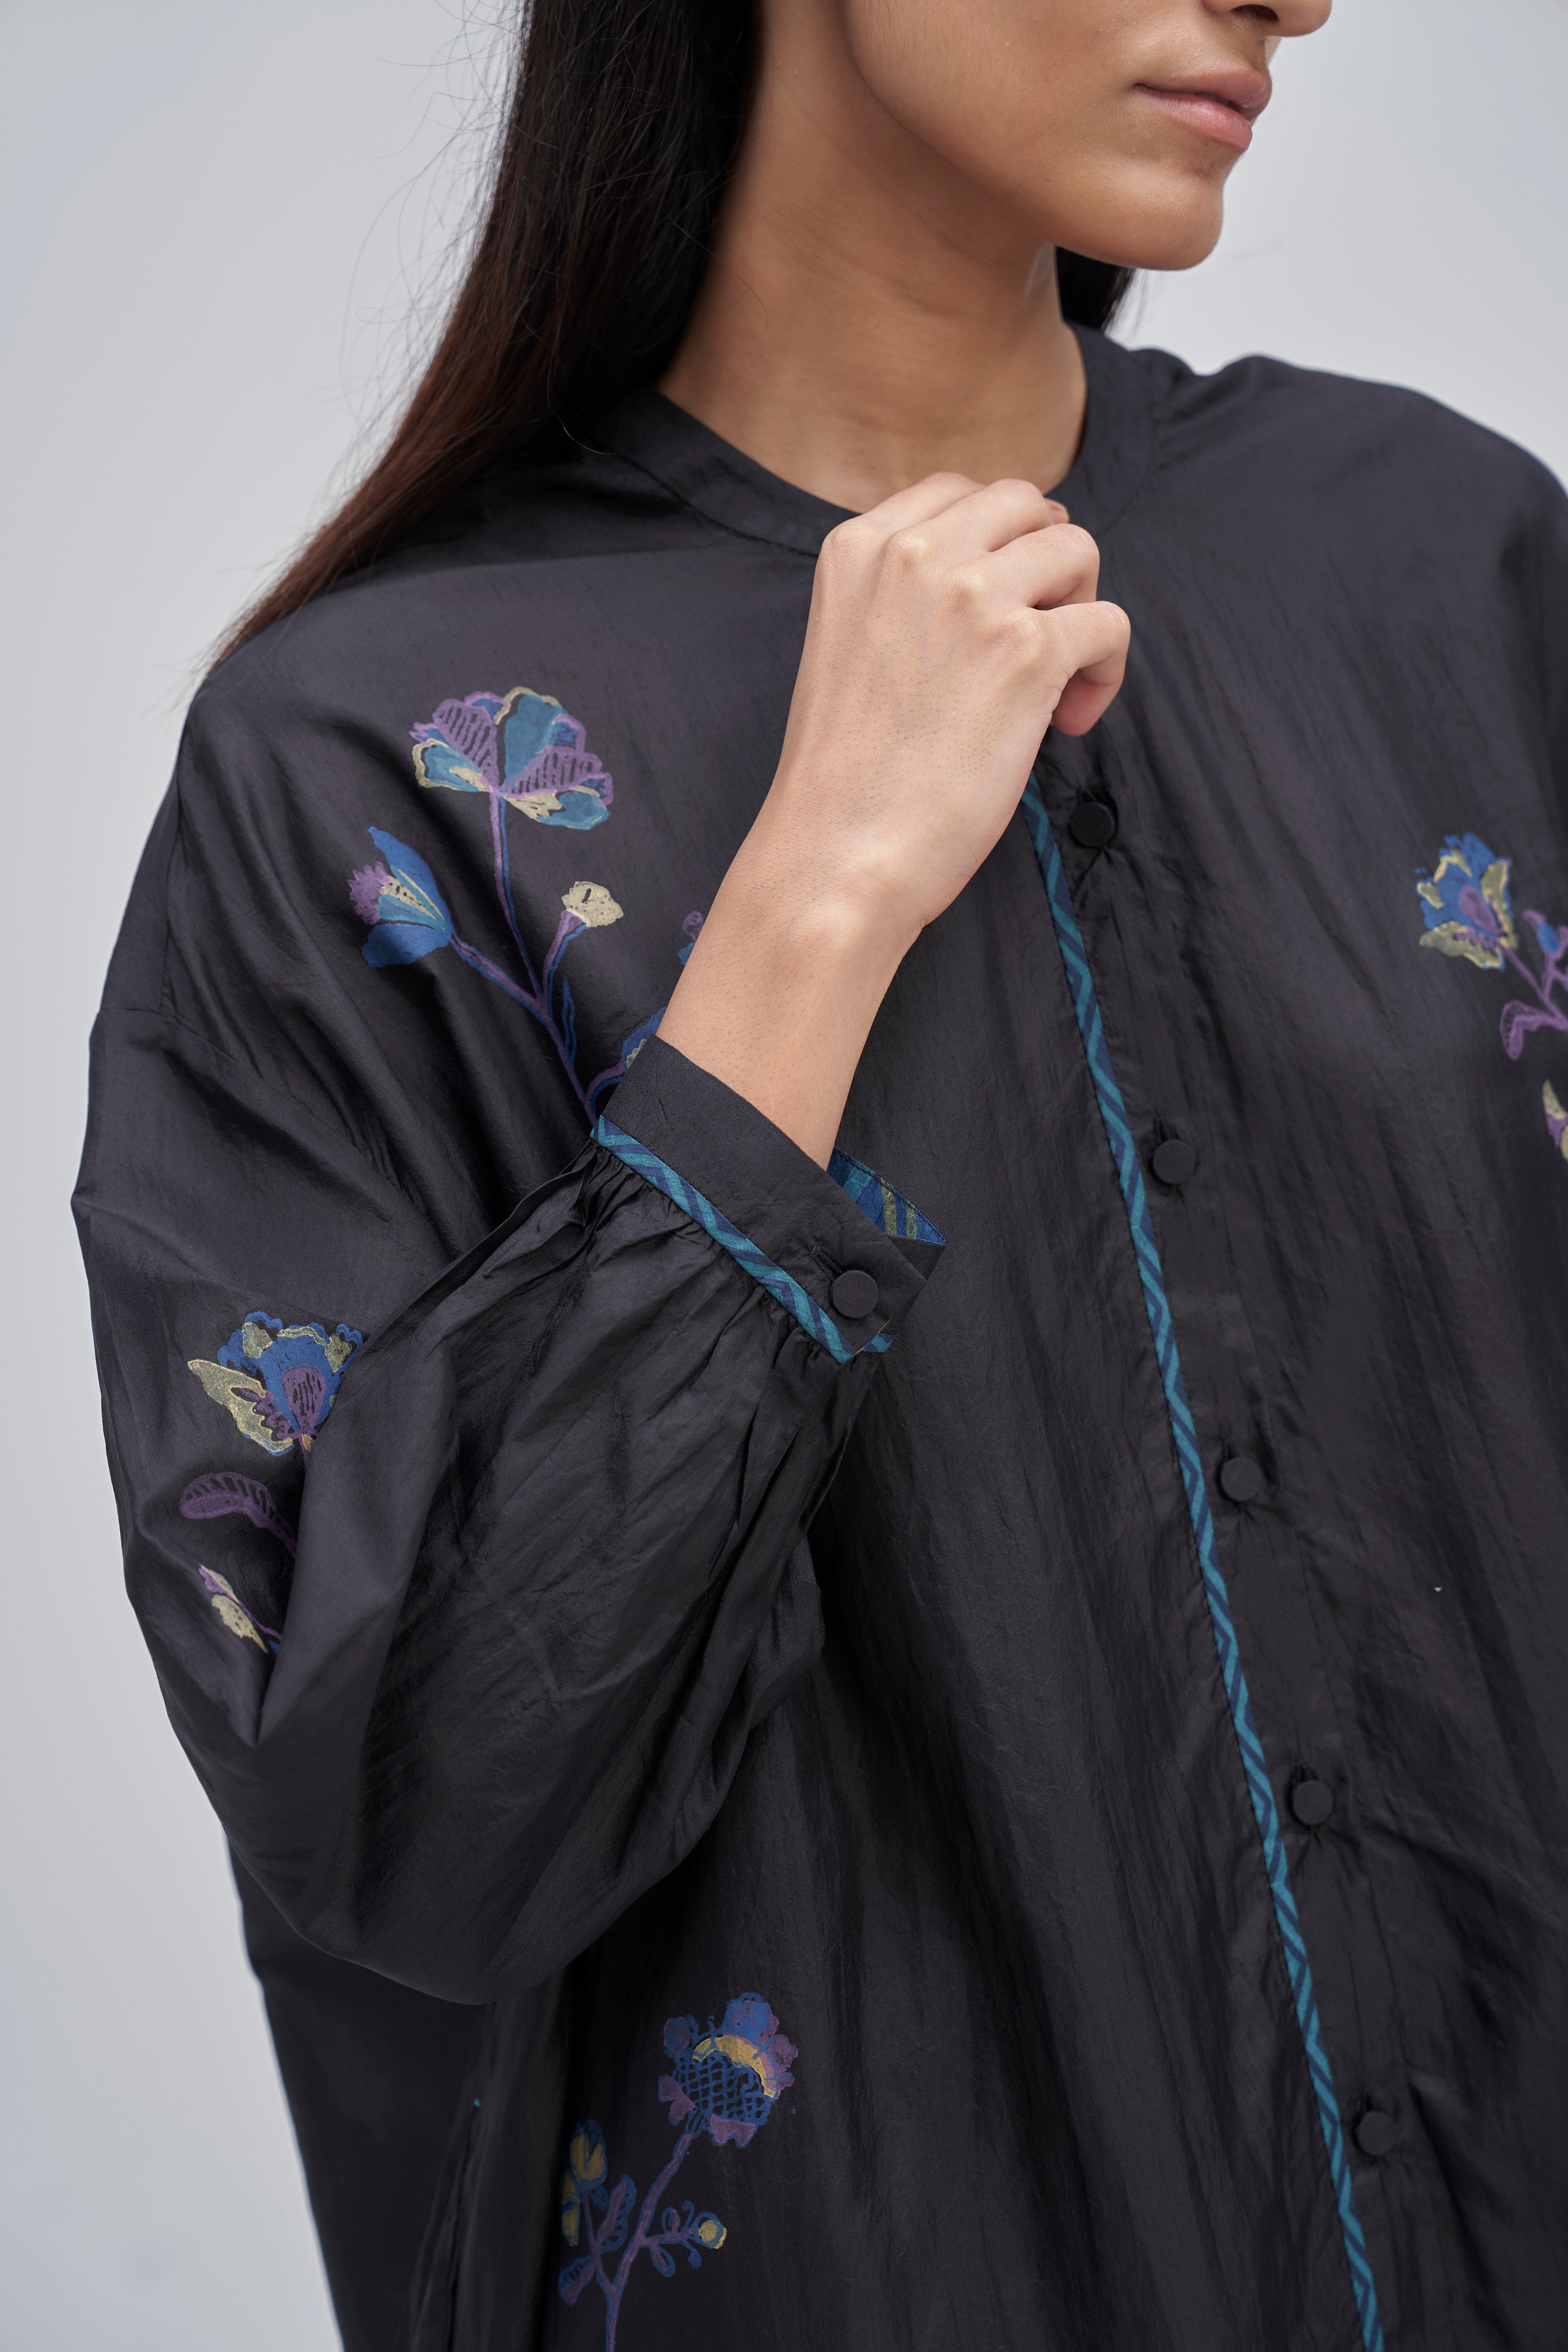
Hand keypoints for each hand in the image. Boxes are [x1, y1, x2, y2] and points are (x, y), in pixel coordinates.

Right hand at [659, 475, 1128, 1164]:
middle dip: (1046, 564)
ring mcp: (973, 596)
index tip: (1001, 602)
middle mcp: (915, 554)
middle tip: (1038, 637)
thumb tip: (994, 577)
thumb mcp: (849, 645)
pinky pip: (1108, 623)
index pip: (959, 491)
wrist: (838, 854)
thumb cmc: (846, 776)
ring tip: (1056, 683)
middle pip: (1026, 505)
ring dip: (1080, 611)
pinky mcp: (1026, 650)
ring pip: (1076, 548)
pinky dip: (1104, 671)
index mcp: (859, 548)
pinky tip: (1069, 721)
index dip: (999, 541)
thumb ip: (903, 596)